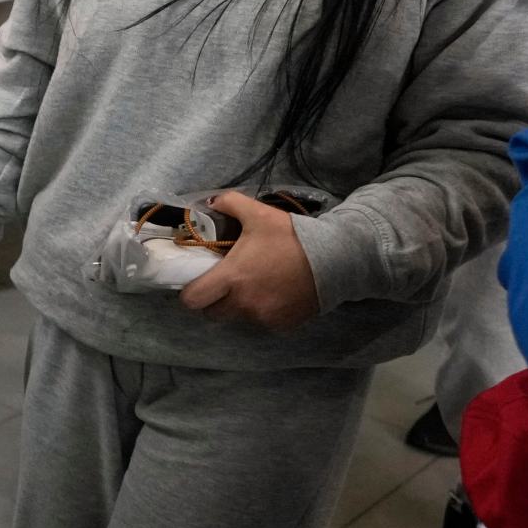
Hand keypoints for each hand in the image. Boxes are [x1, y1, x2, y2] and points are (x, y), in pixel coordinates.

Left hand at [181, 191, 321, 328]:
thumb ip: (230, 204)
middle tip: (224, 284)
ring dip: (239, 307)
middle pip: (212, 313)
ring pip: (237, 319)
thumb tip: (211, 202)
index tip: (198, 282)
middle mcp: (244, 303)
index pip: (192, 300)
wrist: (337, 258)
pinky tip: (274, 295)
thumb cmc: (293, 237)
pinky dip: (262, 313)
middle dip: (213, 301)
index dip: (190, 293)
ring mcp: (263, 317)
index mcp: (232, 278)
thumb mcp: (260, 214)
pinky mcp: (282, 325)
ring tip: (253, 287)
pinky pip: (261, 323)